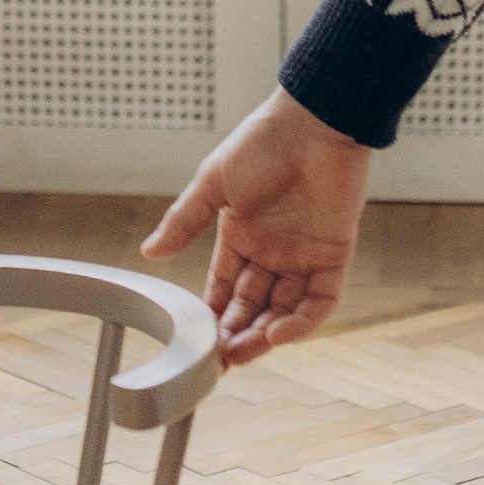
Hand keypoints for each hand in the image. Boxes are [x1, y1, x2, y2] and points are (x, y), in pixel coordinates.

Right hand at [144, 85, 372, 367]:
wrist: (311, 123)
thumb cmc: (261, 143)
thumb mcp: (213, 185)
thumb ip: (185, 221)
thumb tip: (149, 252)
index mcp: (240, 235)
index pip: (224, 288)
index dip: (213, 317)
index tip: (199, 345)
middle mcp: (272, 250)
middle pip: (253, 306)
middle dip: (237, 334)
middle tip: (220, 361)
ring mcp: (304, 254)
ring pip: (284, 309)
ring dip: (266, 335)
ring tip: (243, 353)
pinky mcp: (334, 254)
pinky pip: (320, 299)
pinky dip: (302, 320)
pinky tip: (278, 333)